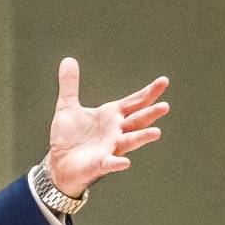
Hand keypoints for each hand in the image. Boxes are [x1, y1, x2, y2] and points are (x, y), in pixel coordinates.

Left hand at [46, 57, 167, 196]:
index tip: (164, 82)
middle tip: (165, 106)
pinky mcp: (100, 164)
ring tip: (156, 132)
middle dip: (150, 113)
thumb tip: (68, 60)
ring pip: (130, 141)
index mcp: (111, 116)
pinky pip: (110, 163)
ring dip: (142, 137)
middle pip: (137, 120)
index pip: (134, 102)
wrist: (59, 163)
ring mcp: (110, 148)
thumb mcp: (67, 107)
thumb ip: (69, 85)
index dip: (149, 92)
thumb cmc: (69, 137)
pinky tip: (126, 162)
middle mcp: (116, 131)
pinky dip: (118, 163)